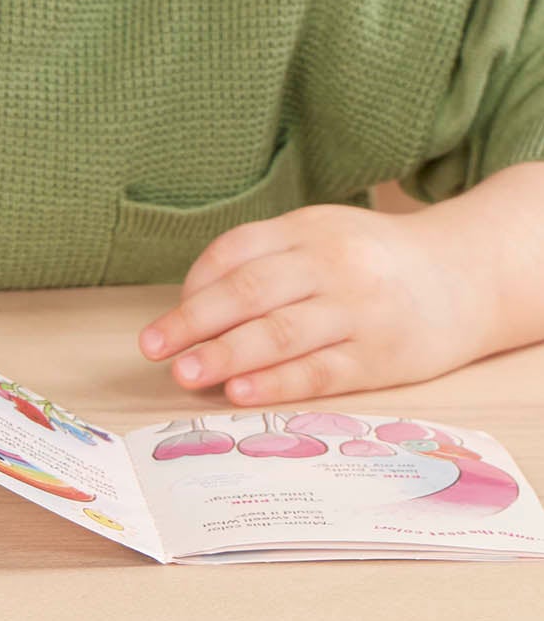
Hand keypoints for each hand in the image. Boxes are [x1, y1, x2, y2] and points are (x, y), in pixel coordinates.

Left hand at [138, 201, 494, 406]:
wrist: (467, 277)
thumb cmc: (373, 259)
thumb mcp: (321, 234)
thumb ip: (265, 257)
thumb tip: (194, 300)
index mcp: (308, 229)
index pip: (235, 252)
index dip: (195, 284)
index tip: (167, 316)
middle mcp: (330, 266)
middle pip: (249, 292)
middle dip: (193, 322)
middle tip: (153, 346)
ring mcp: (357, 312)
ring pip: (279, 334)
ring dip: (224, 356)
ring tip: (185, 374)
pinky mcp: (379, 357)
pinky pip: (319, 372)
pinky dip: (276, 383)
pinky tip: (241, 392)